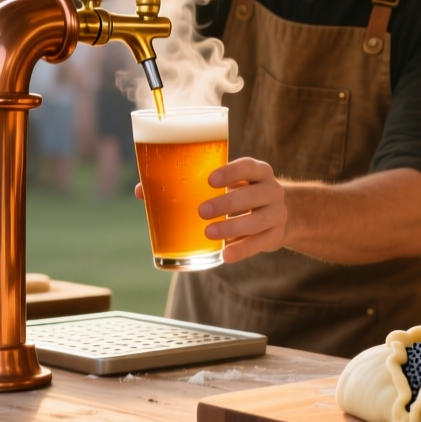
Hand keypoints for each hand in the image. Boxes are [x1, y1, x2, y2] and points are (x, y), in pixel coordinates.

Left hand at [135, 157, 288, 263]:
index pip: (249, 166)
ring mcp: (277, 214)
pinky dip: (243, 249)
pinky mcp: (276, 236)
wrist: (279, 214)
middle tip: (202, 211)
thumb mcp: (223, 185)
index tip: (210, 179)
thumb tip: (141, 191)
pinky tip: (225, 255)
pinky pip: (260, 243)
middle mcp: (272, 190)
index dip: (231, 172)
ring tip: (209, 232)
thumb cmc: (239, 193)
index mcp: (258, 171)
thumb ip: (189, 185)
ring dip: (233, 227)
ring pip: (258, 220)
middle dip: (228, 203)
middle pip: (254, 194)